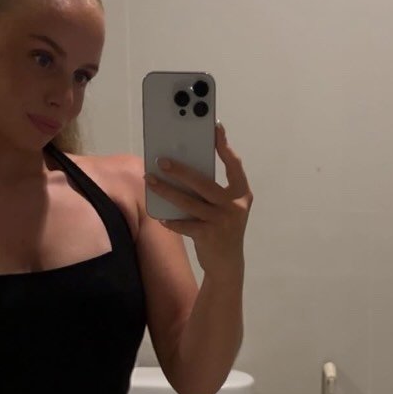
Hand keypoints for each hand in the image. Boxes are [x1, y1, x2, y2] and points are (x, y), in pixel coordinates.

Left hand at [144, 122, 251, 280]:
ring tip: (150, 181)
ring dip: (167, 191)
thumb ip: (212, 191)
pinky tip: (160, 216)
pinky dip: (172, 221)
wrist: (227, 265)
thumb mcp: (225, 208)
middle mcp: (235, 206)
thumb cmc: (222, 229)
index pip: (234, 166)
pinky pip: (185, 225)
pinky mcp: (210, 236)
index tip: (215, 129)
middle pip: (204, 183)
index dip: (225, 147)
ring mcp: (223, 222)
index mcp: (242, 194)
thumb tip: (183, 169)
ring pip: (189, 202)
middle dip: (180, 170)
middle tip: (161, 160)